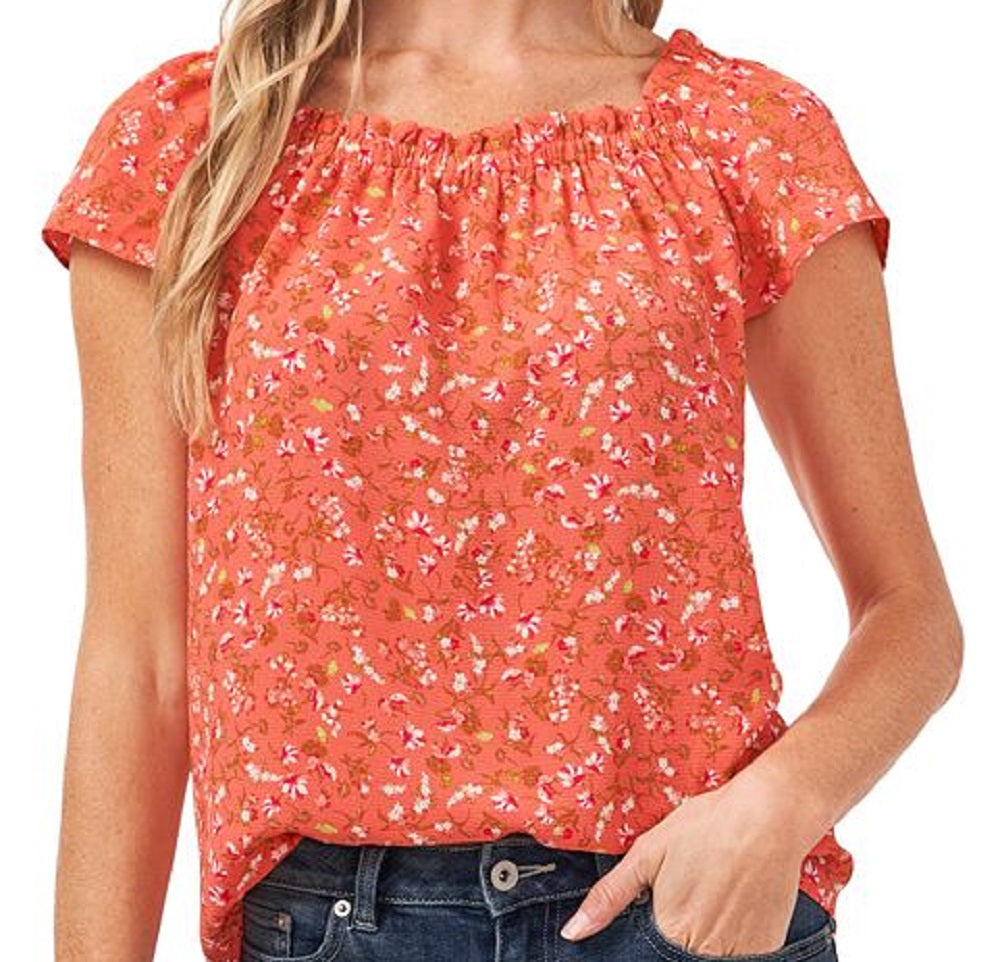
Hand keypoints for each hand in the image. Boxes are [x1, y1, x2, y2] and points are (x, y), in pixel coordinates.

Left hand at [559, 770, 822, 954]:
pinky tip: (733, 899)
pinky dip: (732, 936)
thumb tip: (573, 933)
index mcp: (669, 928)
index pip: (648, 949)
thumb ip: (609, 896)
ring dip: (704, 934)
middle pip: (679, 952)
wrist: (768, 816)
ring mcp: (739, 954)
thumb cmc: (706, 826)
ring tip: (712, 891)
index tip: (662, 905)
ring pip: (708, 954)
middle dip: (676, 930)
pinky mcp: (766, 949)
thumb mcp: (648, 852)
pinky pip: (739, 954)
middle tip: (693, 890)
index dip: (653, 924)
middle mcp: (703, 950)